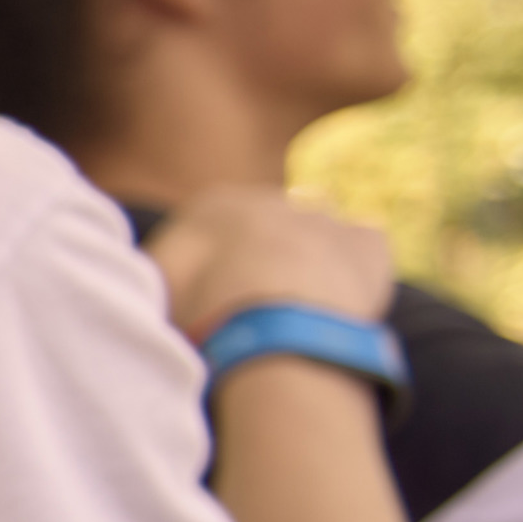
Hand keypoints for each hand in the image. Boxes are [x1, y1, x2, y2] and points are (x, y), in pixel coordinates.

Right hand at [142, 187, 394, 338]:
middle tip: (258, 315)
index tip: (215, 306)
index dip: (214, 271)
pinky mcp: (366, 242)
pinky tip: (337, 305)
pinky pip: (363, 250)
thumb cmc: (201, 311)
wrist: (272, 322)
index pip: (211, 234)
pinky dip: (354, 273)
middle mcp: (268, 199)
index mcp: (211, 207)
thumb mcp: (156, 292)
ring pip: (313, 239)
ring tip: (297, 315)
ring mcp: (321, 217)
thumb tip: (163, 278)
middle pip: (264, 233)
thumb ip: (161, 275)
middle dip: (262, 264)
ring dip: (307, 267)